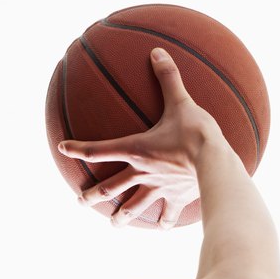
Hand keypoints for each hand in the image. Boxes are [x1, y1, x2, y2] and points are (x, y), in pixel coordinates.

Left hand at [58, 47, 226, 228]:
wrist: (216, 164)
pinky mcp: (177, 198)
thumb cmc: (196, 134)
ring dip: (121, 216)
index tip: (63, 147)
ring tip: (113, 224)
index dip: (79, 148)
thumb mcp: (181, 102)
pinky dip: (164, 221)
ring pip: (134, 207)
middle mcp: (142, 172)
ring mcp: (158, 188)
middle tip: (80, 200)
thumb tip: (157, 51)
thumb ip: (167, 77)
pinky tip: (160, 227)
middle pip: (110, 187)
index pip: (100, 149)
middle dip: (93, 195)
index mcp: (136, 150)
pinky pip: (168, 213)